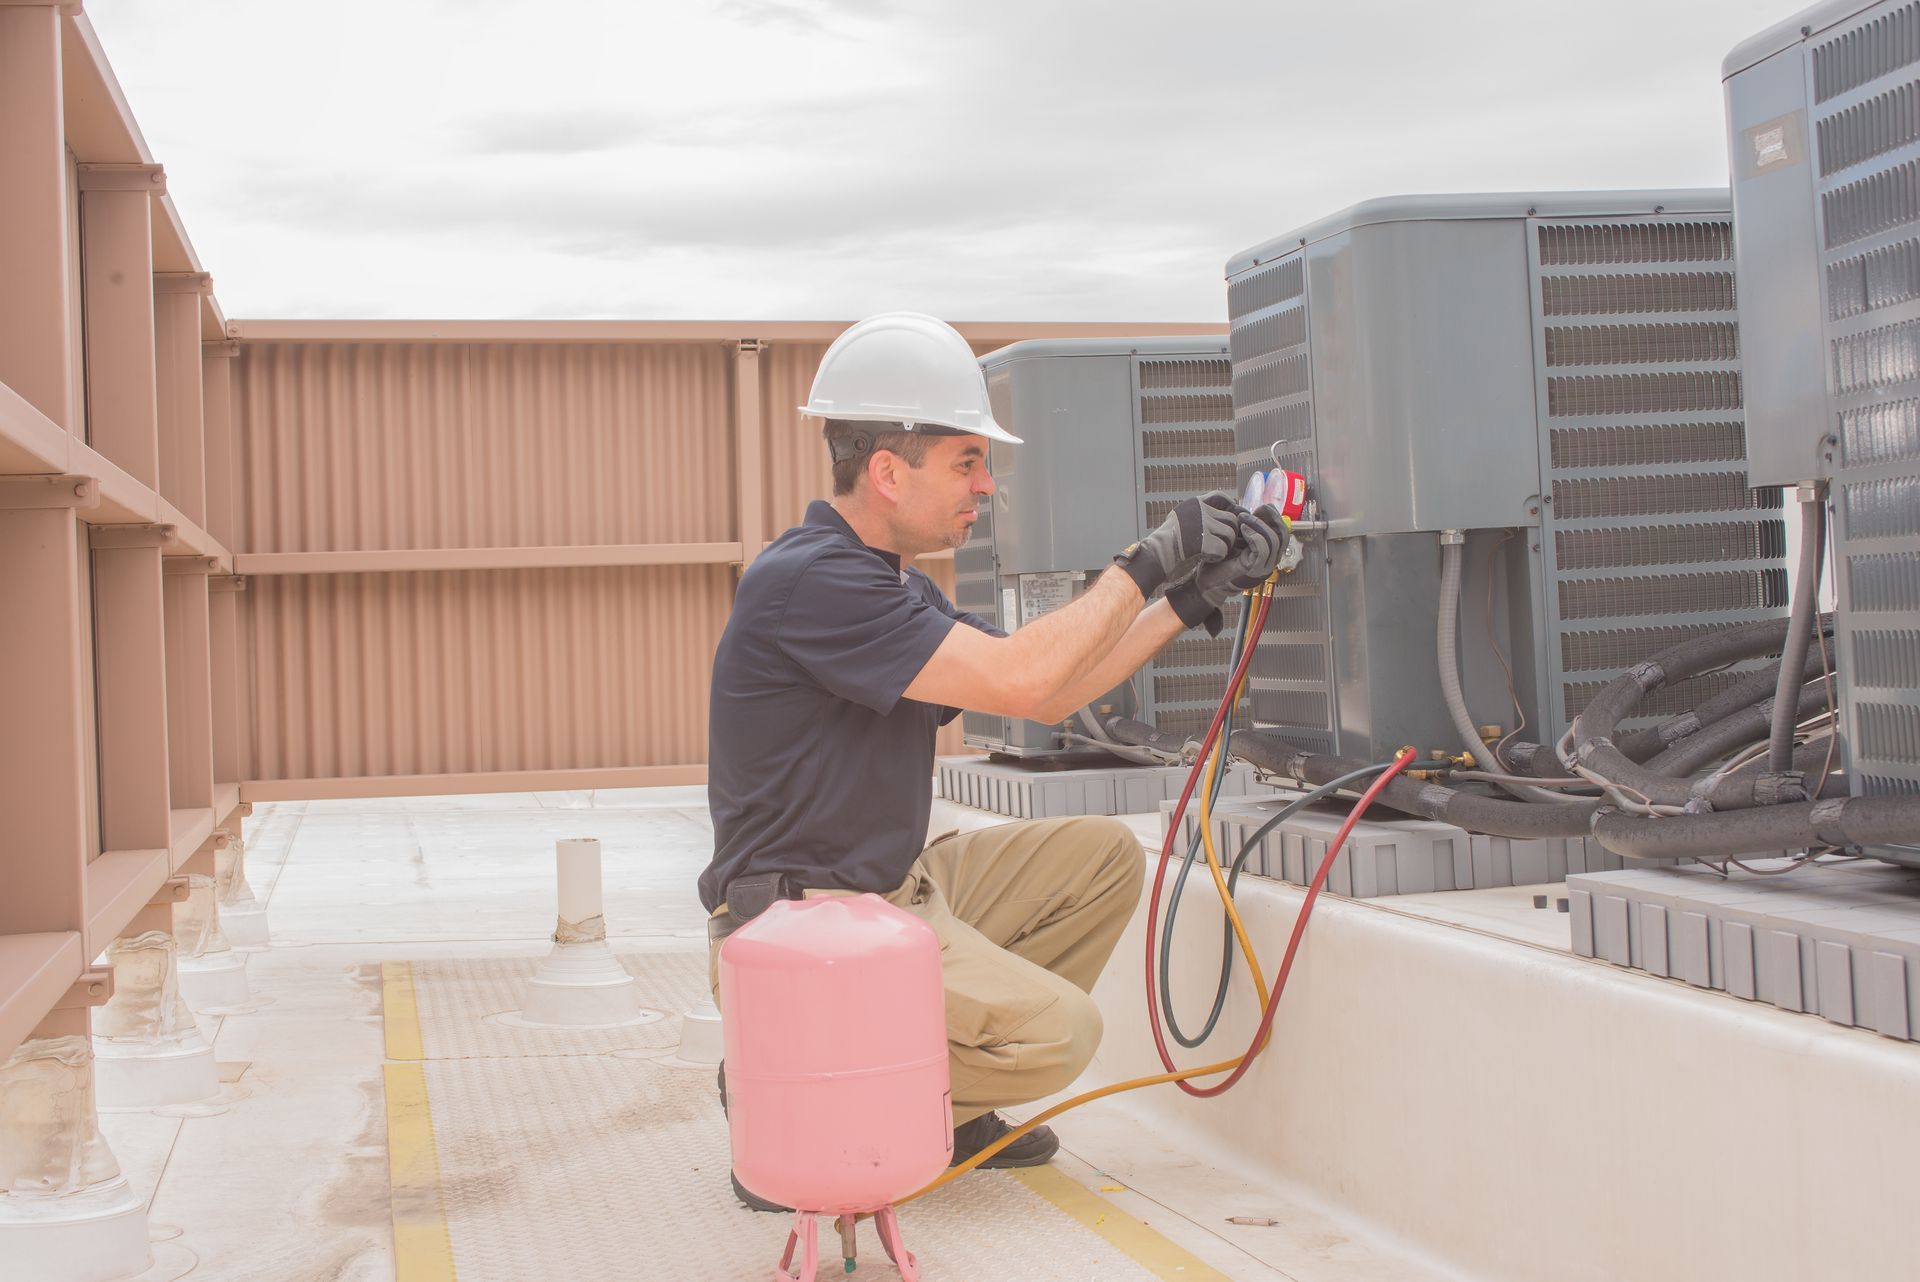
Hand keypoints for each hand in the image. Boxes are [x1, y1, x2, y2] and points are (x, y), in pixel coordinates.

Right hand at [1112, 491, 1239, 598]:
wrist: (1155, 555)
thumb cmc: (1167, 542)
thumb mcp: (1180, 518)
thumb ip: (1198, 514)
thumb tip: (1220, 513)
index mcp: (1194, 503)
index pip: (1220, 497)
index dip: (1230, 507)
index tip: (1230, 519)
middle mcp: (1200, 510)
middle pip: (1231, 519)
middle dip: (1230, 532)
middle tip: (1221, 543)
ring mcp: (1203, 525)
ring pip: (1230, 534)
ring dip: (1225, 545)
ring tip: (1213, 552)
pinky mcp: (1205, 542)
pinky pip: (1223, 549)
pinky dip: (1217, 556)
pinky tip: (1207, 558)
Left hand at [1164, 505, 1290, 634]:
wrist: (1207, 582)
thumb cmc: (1219, 561)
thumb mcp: (1236, 540)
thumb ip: (1246, 529)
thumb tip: (1251, 511)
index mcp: (1268, 553)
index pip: (1283, 533)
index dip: (1276, 517)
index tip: (1263, 507)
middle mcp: (1270, 561)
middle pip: (1283, 536)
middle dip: (1272, 518)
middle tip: (1256, 510)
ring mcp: (1264, 567)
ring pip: (1273, 541)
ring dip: (1259, 525)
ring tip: (1243, 518)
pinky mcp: (1254, 570)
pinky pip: (1262, 550)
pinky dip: (1254, 536)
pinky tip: (1243, 530)